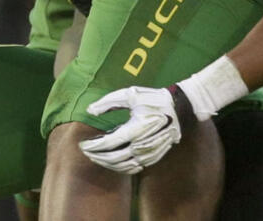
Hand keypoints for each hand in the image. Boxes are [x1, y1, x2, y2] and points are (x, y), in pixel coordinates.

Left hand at [80, 85, 197, 174]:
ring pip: (123, 166)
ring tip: (97, 157)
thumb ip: (108, 102)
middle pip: (114, 158)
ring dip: (107, 164)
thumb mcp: (130, 94)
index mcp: (136, 129)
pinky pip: (133, 168)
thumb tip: (89, 110)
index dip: (94, 146)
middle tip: (86, 152)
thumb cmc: (153, 99)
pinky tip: (113, 161)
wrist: (179, 109)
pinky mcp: (153, 157)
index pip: (109, 143)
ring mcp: (149, 154)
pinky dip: (120, 167)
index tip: (82, 144)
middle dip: (97, 156)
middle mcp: (142, 145)